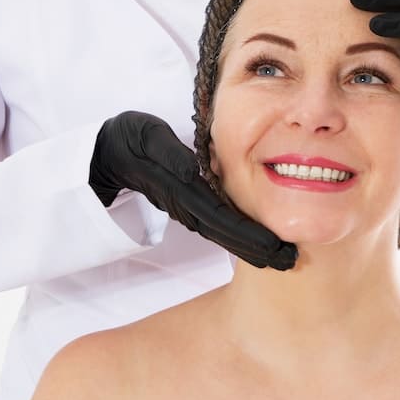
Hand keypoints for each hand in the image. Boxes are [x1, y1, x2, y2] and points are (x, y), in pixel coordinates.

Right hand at [89, 111, 296, 269]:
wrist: (109, 155)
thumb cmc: (131, 140)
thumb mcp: (146, 136)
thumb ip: (168, 152)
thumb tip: (190, 169)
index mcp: (182, 189)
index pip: (220, 217)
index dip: (247, 234)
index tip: (274, 246)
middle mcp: (187, 205)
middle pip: (227, 233)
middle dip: (258, 249)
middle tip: (290, 262)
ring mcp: (189, 209)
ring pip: (225, 234)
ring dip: (253, 248)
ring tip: (283, 260)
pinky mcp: (191, 207)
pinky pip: (219, 226)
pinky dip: (241, 237)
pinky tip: (261, 245)